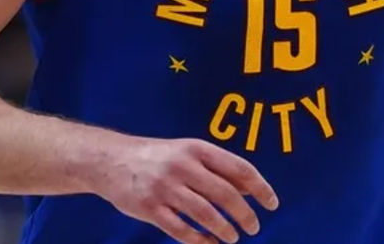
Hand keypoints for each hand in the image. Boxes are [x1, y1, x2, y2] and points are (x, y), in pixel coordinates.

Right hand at [97, 135, 277, 243]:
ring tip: (233, 238)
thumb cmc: (158, 157)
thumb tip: (253, 188)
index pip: (239, 169)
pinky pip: (181, 230)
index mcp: (197, 149)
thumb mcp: (189, 152)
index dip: (261, 188)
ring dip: (224, 230)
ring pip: (205, 214)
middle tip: (254, 227)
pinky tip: (209, 243)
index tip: (272, 204)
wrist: (111, 160)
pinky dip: (199, 240)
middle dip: (245, 215)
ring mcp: (165, 188)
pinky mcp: (149, 208)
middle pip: (225, 194)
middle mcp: (183, 166)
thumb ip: (218, 168)